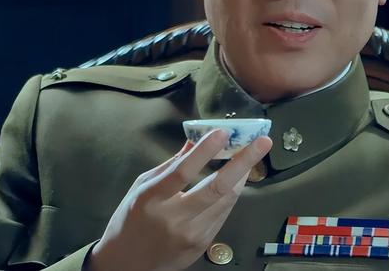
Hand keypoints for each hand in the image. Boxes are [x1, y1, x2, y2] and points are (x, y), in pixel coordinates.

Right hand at [86, 129, 272, 270]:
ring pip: (226, 200)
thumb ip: (171, 164)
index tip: (223, 131)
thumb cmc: (131, 219)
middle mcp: (174, 219)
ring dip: (243, 174)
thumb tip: (196, 139)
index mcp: (152, 199)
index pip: (183, 172)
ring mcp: (191, 235)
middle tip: (262, 141)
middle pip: (216, 188)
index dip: (205, 151)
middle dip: (244, 162)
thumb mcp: (142, 186)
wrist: (126, 265)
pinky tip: (238, 177)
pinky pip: (223, 213)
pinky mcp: (203, 245)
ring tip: (253, 153)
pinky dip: (232, 192)